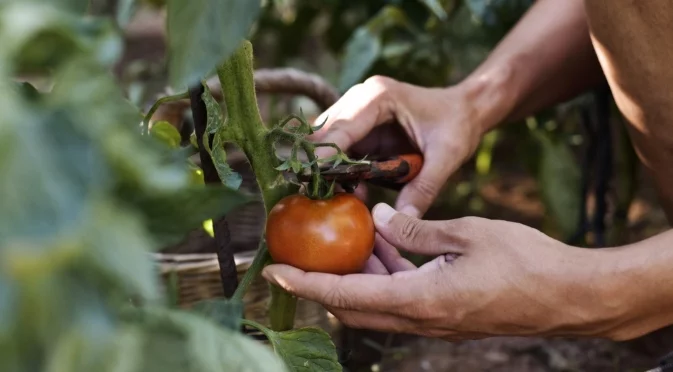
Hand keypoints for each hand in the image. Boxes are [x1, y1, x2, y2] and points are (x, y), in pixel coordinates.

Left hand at [263, 204, 628, 340]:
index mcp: (421, 300)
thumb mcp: (466, 234)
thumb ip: (415, 229)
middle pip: (354, 305)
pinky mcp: (446, 316)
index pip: (346, 293)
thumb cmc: (525, 262)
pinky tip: (387, 245)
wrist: (570, 296)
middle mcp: (421, 320)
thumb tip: (377, 218)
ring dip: (358, 275)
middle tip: (307, 249)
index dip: (308, 281)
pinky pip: (401, 299)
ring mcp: (434, 322)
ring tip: (351, 238)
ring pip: (377, 303)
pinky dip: (385, 276)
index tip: (276, 270)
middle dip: (325, 280)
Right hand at [311, 76, 488, 217]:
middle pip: (324, 133)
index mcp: (379, 97)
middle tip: (317, 196)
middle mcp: (360, 99)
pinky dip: (340, 171)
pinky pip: (339, 151)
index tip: (312, 182)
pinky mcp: (359, 128)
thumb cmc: (458, 125)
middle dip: (319, 164)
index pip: (341, 128)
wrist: (466, 109)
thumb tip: (404, 219)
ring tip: (332, 198)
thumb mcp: (447, 156)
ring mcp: (356, 112)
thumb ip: (425, 187)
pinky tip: (348, 192)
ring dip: (328, 170)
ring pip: (325, 142)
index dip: (325, 156)